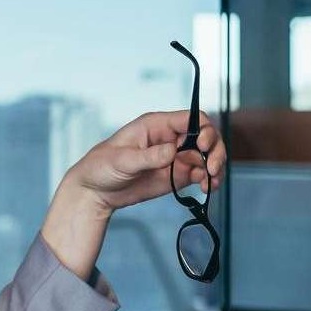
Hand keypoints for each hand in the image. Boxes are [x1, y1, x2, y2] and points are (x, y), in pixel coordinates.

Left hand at [63, 110, 225, 215]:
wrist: (95, 191)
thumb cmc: (102, 166)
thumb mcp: (122, 160)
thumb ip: (149, 156)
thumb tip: (172, 151)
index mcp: (158, 125)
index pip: (192, 119)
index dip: (204, 130)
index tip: (204, 147)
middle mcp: (171, 139)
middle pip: (206, 137)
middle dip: (215, 150)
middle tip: (211, 168)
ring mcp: (175, 158)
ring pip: (207, 157)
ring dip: (215, 167)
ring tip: (211, 182)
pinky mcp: (176, 175)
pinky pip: (200, 174)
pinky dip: (209, 180)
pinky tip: (207, 188)